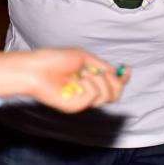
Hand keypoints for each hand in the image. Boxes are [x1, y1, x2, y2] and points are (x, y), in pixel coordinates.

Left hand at [0, 48, 128, 112]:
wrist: (36, 68)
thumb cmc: (55, 59)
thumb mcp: (83, 57)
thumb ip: (101, 65)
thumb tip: (117, 71)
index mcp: (91, 78)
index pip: (113, 83)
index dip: (123, 78)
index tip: (127, 69)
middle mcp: (89, 91)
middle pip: (116, 93)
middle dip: (115, 81)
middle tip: (103, 72)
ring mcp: (83, 100)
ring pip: (108, 96)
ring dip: (99, 80)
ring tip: (83, 73)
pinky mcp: (76, 107)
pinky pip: (94, 97)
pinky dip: (89, 85)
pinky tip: (77, 80)